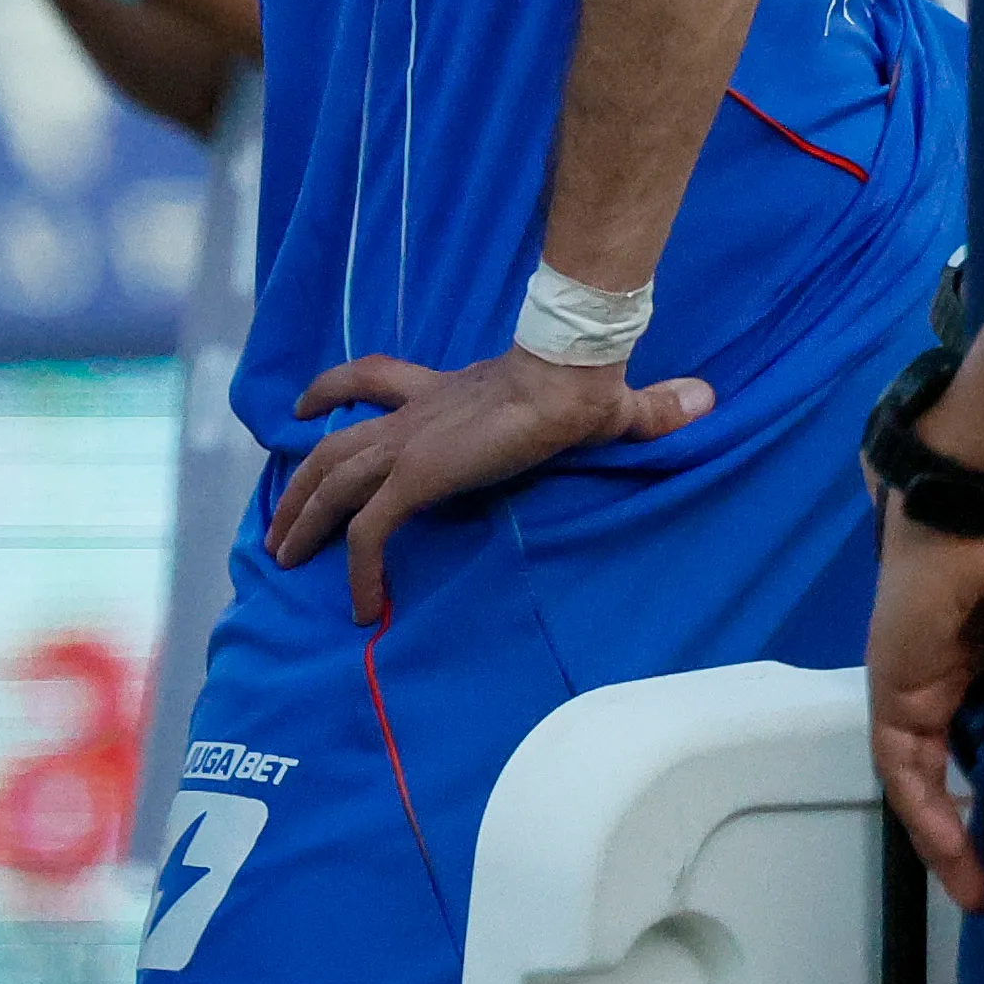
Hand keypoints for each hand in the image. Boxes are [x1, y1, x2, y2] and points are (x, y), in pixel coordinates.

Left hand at [271, 345, 714, 622]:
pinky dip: (357, 568)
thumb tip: (705, 399)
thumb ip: (644, 410)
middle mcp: (411, 418)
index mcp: (440, 393)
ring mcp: (407, 447)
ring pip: (331, 484)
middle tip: (278, 523)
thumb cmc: (581, 384)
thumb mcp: (604, 403)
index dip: (331, 390)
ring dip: (302, 521)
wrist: (565, 377)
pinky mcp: (415, 477)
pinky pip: (369, 532)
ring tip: (282, 558)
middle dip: (300, 486)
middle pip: (332, 446)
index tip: (304, 408)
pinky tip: (361, 605)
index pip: (371, 380)